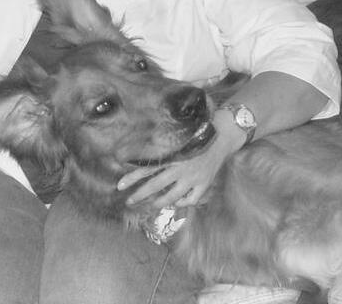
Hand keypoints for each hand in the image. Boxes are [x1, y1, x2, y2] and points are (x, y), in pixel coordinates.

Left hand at [117, 126, 242, 208]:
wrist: (222, 137)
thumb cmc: (196, 136)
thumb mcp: (178, 141)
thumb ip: (163, 151)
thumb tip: (140, 159)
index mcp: (172, 155)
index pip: (147, 167)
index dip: (132, 177)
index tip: (119, 186)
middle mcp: (180, 167)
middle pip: (155, 185)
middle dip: (140, 195)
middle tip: (129, 202)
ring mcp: (192, 177)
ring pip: (171, 197)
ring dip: (159, 203)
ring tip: (151, 205)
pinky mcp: (204, 184)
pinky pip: (190, 200)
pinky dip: (182, 203)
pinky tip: (177, 203)